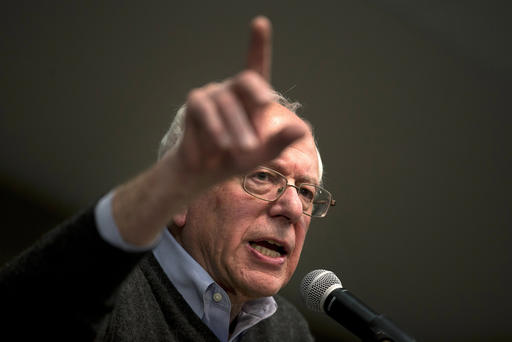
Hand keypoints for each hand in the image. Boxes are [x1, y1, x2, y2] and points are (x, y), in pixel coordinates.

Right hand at [113, 17, 306, 245]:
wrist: (204, 172)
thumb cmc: (237, 158)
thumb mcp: (263, 153)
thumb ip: (281, 141)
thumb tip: (303, 128)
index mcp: (252, 97)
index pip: (256, 65)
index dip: (258, 44)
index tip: (259, 23)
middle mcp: (232, 89)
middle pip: (245, 84)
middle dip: (249, 115)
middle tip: (250, 147)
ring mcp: (212, 93)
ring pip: (224, 103)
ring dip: (229, 130)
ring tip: (232, 152)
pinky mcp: (195, 104)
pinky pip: (203, 113)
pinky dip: (209, 134)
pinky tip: (210, 153)